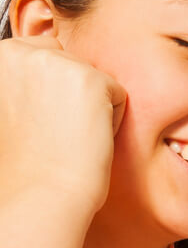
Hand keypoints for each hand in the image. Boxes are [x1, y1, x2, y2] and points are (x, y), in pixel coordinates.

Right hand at [0, 36, 124, 215]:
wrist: (41, 194)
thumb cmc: (25, 164)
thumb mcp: (9, 110)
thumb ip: (22, 84)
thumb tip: (49, 84)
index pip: (40, 52)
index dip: (52, 89)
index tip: (45, 118)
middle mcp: (18, 53)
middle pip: (68, 59)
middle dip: (72, 92)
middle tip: (57, 132)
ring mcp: (53, 61)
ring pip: (93, 77)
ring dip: (91, 106)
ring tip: (68, 136)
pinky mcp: (89, 78)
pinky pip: (117, 95)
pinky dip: (112, 119)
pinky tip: (88, 138)